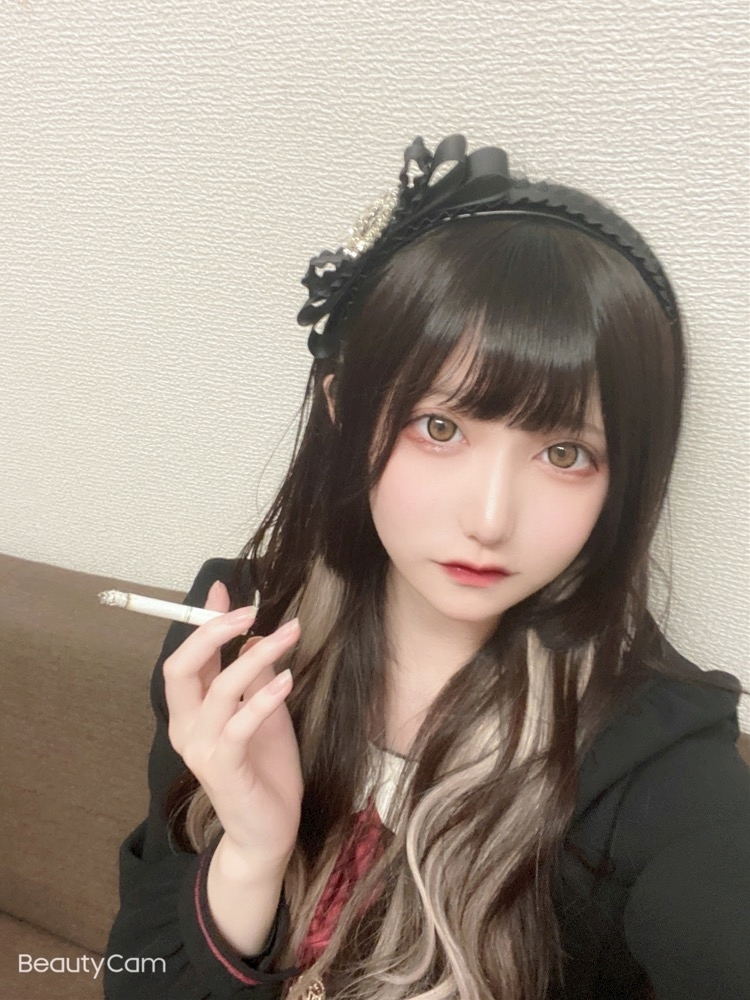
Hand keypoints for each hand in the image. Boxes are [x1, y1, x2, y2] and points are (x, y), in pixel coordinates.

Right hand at [164, 580, 302, 866]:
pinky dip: (263, 698)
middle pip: (181, 667)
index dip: (201, 621)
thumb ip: (252, 673)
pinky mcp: (224, 770)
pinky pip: (238, 726)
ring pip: (217, 690)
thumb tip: (250, 631)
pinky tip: (287, 679)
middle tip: (251, 610)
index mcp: (190, 712)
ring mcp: (200, 751)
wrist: (268, 830)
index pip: (186, 657)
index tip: (223, 588)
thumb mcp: (264, 709)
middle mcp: (185, 729)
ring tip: (289, 634)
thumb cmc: (265, 767)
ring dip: (254, 656)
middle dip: (212, 632)